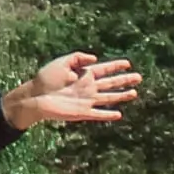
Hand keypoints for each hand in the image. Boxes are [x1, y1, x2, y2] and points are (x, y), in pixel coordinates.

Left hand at [5, 51, 142, 130]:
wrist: (35, 96)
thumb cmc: (46, 78)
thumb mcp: (62, 62)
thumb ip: (78, 58)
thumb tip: (95, 58)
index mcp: (84, 74)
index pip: (104, 69)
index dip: (116, 66)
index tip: (128, 63)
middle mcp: (88, 87)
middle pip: (110, 83)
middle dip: (125, 80)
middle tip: (139, 77)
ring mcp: (86, 100)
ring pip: (108, 97)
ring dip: (121, 95)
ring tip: (135, 93)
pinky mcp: (82, 112)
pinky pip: (98, 114)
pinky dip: (108, 114)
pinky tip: (119, 114)